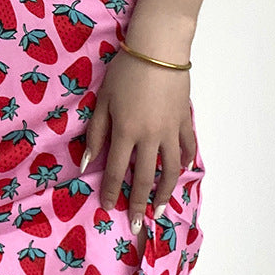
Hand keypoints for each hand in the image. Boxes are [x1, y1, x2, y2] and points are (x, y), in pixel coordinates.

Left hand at [83, 49, 196, 233]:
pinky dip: (187, 162)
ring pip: (171, 169)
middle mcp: (150, 136)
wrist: (158, 50)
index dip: (111, 192)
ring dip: (166, 192)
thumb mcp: (103, 99)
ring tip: (161, 209)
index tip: (108, 208)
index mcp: (126, 131)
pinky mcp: (185, 120)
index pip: (116, 170)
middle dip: (140, 204)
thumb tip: (85, 162)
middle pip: (146, 178)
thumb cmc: (124, 71)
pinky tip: (184, 172)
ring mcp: (171, 130)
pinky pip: (188, 147)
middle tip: (138, 223)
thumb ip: (96, 132)